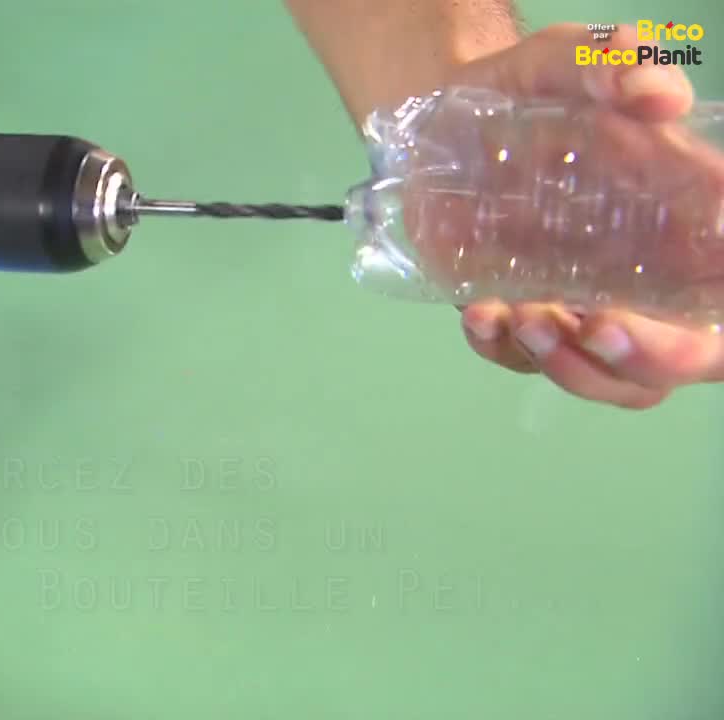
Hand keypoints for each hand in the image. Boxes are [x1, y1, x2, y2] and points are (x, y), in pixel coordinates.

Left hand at [422, 23, 719, 408]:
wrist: (441, 120)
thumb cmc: (525, 92)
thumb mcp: (565, 60)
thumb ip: (612, 62)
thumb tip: (655, 91)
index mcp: (685, 217)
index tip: (708, 286)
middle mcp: (648, 274)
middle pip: (692, 355)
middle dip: (654, 357)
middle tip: (598, 325)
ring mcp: (584, 303)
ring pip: (615, 379)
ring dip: (576, 367)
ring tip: (524, 318)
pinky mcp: (523, 316)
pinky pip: (524, 362)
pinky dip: (503, 350)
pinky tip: (480, 312)